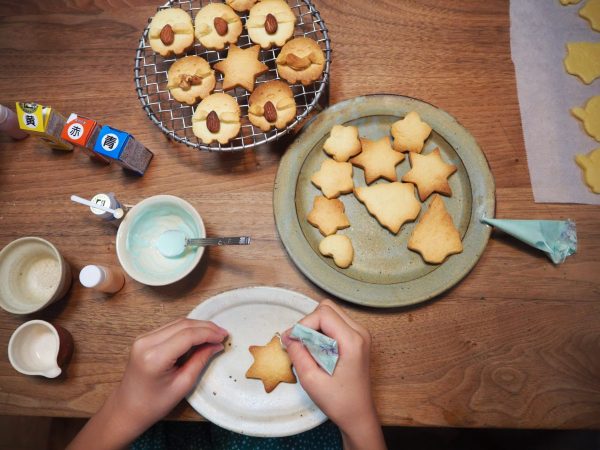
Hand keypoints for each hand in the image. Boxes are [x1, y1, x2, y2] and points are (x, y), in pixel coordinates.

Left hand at [69, 318, 227, 449]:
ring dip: (197, 326)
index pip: (188, 335)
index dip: (208, 333)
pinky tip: (199, 335)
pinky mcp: (144, 338)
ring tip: (214, 334)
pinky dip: (187, 329)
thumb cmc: (154, 404)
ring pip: (177, 323)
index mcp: (155, 357)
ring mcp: (143, 338)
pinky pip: (170, 327)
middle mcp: (146, 342)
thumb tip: (216, 345)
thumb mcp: (182, 385)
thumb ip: (200, 361)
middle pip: (182, 325)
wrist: (126, 409)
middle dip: (206, 327)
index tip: (224, 337)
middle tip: (223, 334)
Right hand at [282, 300, 385, 449]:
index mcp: (352, 341)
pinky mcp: (357, 339)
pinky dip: (322, 331)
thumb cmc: (338, 402)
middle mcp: (360, 332)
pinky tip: (317, 350)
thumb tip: (288, 337)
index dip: (303, 324)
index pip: (323, 314)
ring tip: (307, 348)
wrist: (358, 415)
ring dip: (314, 326)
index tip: (291, 342)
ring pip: (331, 313)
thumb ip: (298, 354)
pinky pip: (335, 323)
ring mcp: (361, 335)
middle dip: (308, 323)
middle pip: (328, 308)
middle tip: (298, 344)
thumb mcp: (311, 380)